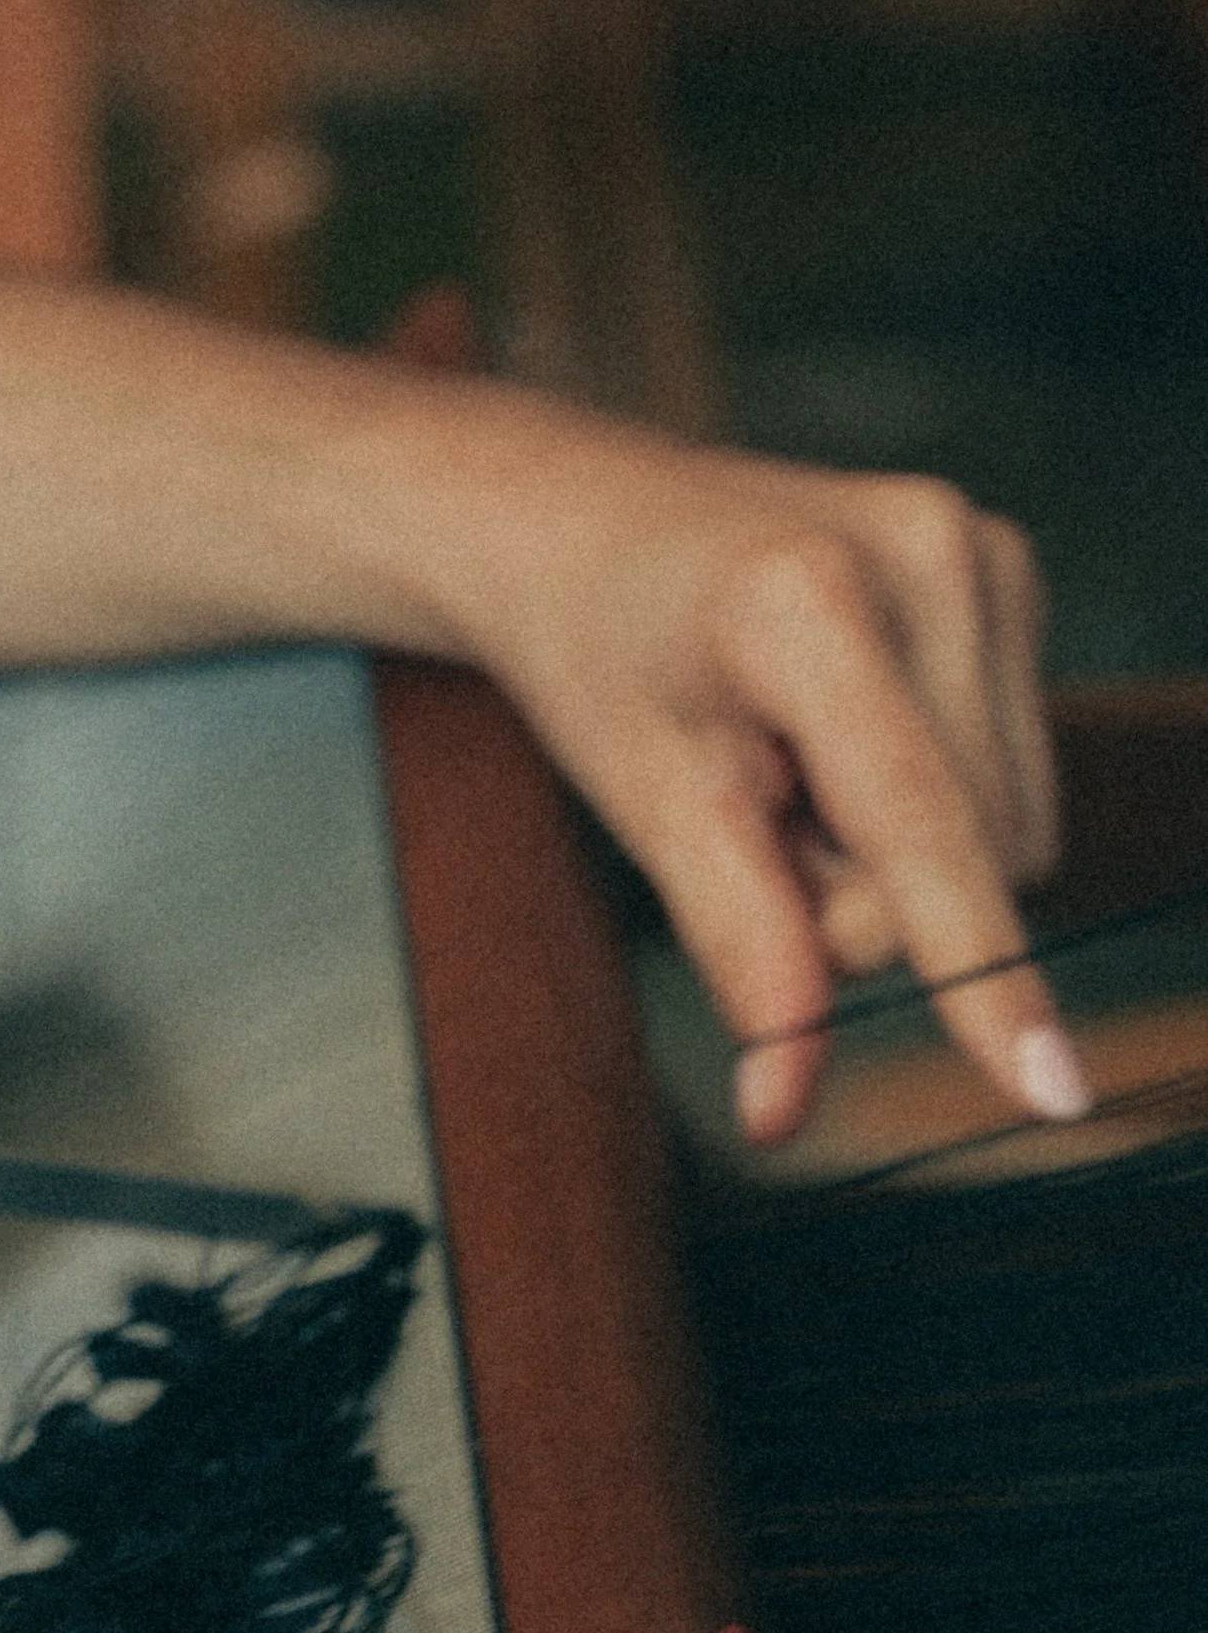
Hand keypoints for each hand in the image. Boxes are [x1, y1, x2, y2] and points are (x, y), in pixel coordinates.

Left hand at [409, 394, 1069, 1140]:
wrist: (585, 524)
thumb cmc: (596, 660)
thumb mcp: (640, 806)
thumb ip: (737, 947)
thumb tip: (783, 1108)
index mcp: (809, 603)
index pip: (921, 829)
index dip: (981, 973)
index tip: (1048, 1092)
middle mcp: (926, 553)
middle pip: (972, 855)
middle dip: (863, 892)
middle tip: (753, 816)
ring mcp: (982, 550)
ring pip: (1009, 828)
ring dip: (897, 848)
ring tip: (791, 764)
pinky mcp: (1010, 567)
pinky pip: (1009, 773)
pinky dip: (926, 794)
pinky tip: (838, 732)